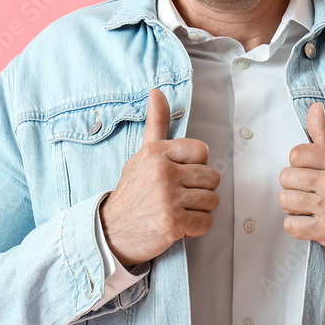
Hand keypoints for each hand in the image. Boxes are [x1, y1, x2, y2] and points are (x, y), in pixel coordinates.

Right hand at [99, 88, 220, 267]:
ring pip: (212, 200)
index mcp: (156, 152)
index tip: (181, 175)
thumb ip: (156, 124)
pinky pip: (206, 222)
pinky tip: (180, 225)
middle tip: (181, 196)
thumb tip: (157, 92)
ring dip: (200, 209)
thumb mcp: (142, 154)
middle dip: (201, 189)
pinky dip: (197, 226)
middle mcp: (162, 172)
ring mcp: (168, 199)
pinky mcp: (173, 223)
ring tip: (180, 209)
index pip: (202, 151)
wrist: (112, 232)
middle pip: (212, 177)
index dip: (196, 165)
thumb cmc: (132, 191)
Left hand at [279, 102, 324, 263]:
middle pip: (286, 177)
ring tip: (311, 208)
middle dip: (294, 186)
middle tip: (310, 192)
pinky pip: (291, 224)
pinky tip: (312, 223)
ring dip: (294, 207)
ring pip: (286, 201)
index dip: (298, 165)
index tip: (310, 173)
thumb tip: (314, 107)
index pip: (296, 154)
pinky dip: (297, 226)